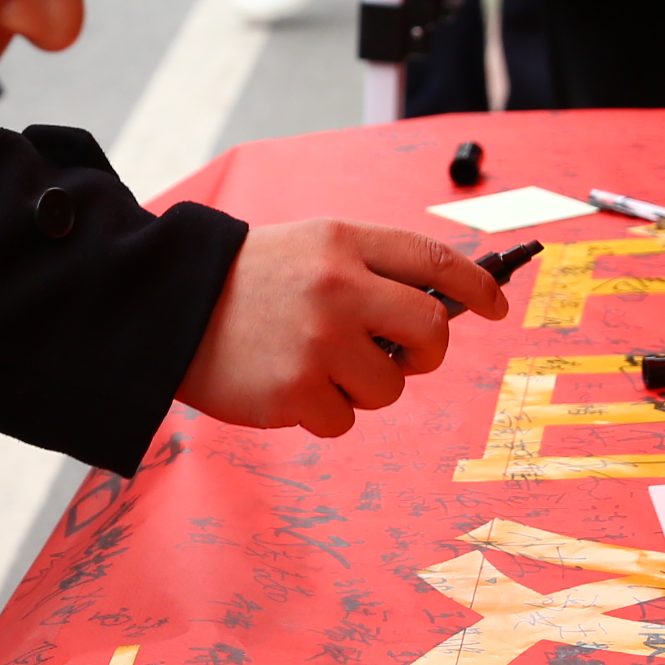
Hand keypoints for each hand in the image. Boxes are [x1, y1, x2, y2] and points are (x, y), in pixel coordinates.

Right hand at [176, 220, 510, 437]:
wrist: (166, 306)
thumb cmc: (247, 282)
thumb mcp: (309, 248)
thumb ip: (369, 269)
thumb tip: (438, 312)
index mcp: (345, 243)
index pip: (435, 260)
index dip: (477, 285)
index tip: (497, 305)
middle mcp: (339, 288)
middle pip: (432, 330)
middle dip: (428, 352)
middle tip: (404, 356)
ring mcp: (319, 341)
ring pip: (391, 386)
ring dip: (365, 388)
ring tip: (318, 368)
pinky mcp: (296, 391)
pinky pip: (345, 420)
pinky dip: (323, 413)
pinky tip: (288, 387)